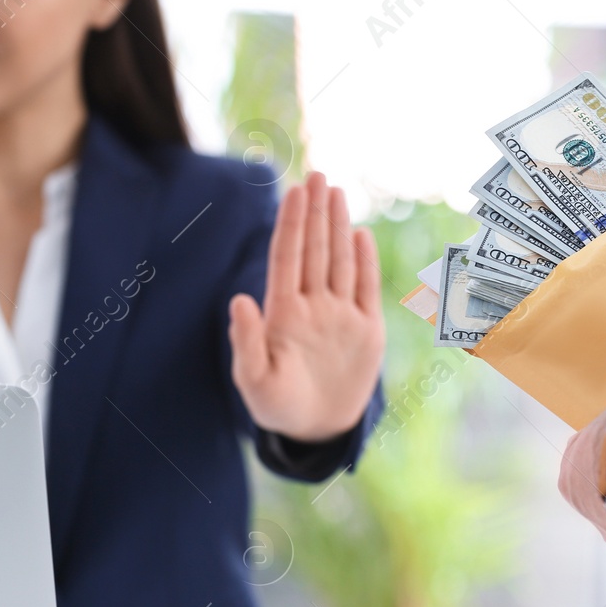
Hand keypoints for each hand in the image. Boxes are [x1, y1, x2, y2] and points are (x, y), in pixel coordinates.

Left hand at [229, 171, 385, 441]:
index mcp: (284, 313)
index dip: (292, 223)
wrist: (316, 431)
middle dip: (315, 213)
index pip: (288, 258)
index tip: (295, 190)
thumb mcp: (254, 380)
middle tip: (317, 175)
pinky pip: (365, 288)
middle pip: (314, 250)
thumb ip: (246, 341)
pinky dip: (363, 262)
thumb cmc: (278, 407)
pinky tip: (359, 235)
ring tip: (335, 193)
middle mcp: (313, 306)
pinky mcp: (366, 331)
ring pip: (338, 261)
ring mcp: (340, 315)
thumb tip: (239, 299)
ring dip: (337, 227)